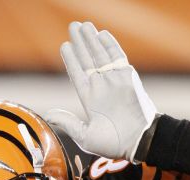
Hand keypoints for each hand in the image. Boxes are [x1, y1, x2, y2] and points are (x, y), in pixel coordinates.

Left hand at [45, 21, 156, 161]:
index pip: (77, 74)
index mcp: (90, 99)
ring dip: (92, 40)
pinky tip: (102, 34)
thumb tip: (49, 115)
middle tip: (73, 26)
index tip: (65, 46)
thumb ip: (68, 123)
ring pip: (100, 55)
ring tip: (83, 25)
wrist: (140, 140)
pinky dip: (110, 45)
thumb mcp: (86, 136)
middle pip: (88, 60)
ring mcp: (114, 80)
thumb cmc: (114, 143)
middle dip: (80, 43)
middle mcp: (101, 87)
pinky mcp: (128, 77)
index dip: (71, 60)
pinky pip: (117, 57)